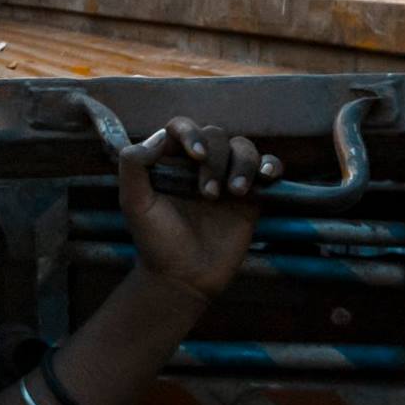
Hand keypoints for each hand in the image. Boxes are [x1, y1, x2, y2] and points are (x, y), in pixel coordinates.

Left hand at [118, 116, 279, 301]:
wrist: (183, 276)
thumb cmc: (155, 238)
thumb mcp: (133, 201)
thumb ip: (133, 165)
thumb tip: (156, 139)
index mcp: (170, 159)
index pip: (181, 127)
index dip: (191, 133)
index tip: (196, 155)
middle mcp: (200, 163)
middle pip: (216, 135)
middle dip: (215, 160)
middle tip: (207, 195)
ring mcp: (227, 178)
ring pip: (244, 147)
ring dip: (243, 163)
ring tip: (235, 193)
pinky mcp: (252, 197)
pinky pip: (268, 168)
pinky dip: (271, 165)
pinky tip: (266, 177)